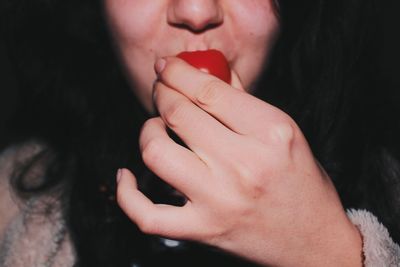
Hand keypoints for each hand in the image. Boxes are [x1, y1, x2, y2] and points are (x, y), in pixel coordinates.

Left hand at [116, 57, 362, 266]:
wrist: (314, 241)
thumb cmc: (302, 184)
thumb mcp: (285, 132)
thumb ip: (243, 99)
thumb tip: (207, 71)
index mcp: (270, 133)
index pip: (208, 91)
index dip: (178, 72)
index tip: (167, 67)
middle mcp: (244, 166)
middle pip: (178, 115)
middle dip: (162, 94)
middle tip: (163, 91)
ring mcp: (219, 201)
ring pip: (156, 153)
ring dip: (147, 132)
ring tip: (156, 129)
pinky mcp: (203, 231)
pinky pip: (146, 214)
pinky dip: (126, 193)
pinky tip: (127, 176)